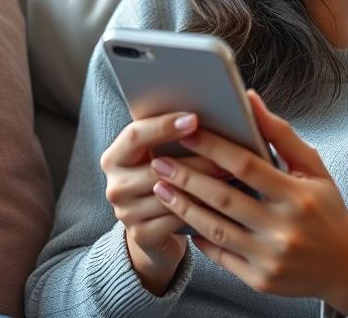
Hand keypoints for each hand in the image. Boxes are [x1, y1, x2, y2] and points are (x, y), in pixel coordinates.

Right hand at [100, 110, 228, 293]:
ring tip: (233, 173)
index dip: (164, 126)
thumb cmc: (164, 178)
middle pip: (158, 167)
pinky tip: (223, 199)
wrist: (154, 228)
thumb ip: (170, 135)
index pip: (135, 136)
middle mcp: (115, 186)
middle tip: (229, 151)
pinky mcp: (142, 234)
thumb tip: (203, 112)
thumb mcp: (159, 154)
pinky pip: (177, 217)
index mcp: (115, 157)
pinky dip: (202, 207)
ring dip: (206, 184)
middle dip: (198, 158)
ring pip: (172, 194)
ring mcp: (126, 213)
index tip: (194, 119)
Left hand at [149, 90, 347, 313]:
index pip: (247, 165)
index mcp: (297, 196)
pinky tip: (183, 220)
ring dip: (184, 207)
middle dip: (187, 177)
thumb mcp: (313, 168)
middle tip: (159, 161)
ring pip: (215, 229)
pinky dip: (199, 237)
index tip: (187, 131)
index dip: (214, 146)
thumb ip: (281, 135)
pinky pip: (220, 257)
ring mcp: (270, 257)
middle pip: (224, 198)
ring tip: (161, 189)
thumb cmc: (326, 208)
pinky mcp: (260, 280)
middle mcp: (284, 228)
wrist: (346, 266)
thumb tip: (250, 100)